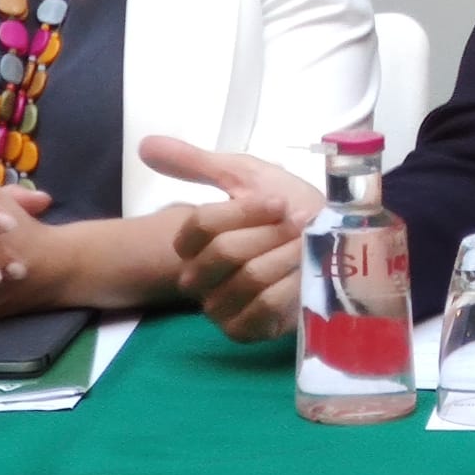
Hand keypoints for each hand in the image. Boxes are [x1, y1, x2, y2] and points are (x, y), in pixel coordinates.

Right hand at [142, 136, 322, 342]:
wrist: (330, 241)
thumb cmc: (286, 207)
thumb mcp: (245, 175)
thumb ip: (195, 162)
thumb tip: (145, 143)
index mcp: (193, 243)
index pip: (200, 225)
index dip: (245, 211)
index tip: (280, 201)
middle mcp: (198, 278)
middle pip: (225, 252)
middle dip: (272, 233)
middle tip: (301, 225)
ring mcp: (219, 307)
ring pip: (248, 278)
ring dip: (287, 255)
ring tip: (307, 246)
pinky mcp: (245, 331)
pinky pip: (265, 307)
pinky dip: (292, 285)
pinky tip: (306, 273)